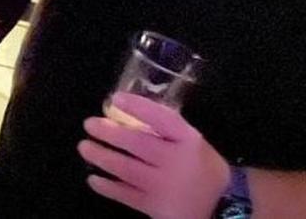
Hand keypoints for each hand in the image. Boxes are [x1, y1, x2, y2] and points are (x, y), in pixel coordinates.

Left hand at [77, 92, 229, 218]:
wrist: (221, 206)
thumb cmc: (202, 166)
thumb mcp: (192, 142)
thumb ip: (166, 130)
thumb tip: (126, 113)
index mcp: (188, 140)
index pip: (162, 118)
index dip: (137, 107)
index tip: (115, 99)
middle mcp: (176, 161)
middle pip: (138, 144)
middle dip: (109, 132)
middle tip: (89, 124)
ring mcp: (164, 186)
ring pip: (126, 169)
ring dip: (102, 157)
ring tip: (84, 147)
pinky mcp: (155, 207)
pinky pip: (125, 195)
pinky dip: (107, 186)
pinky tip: (93, 178)